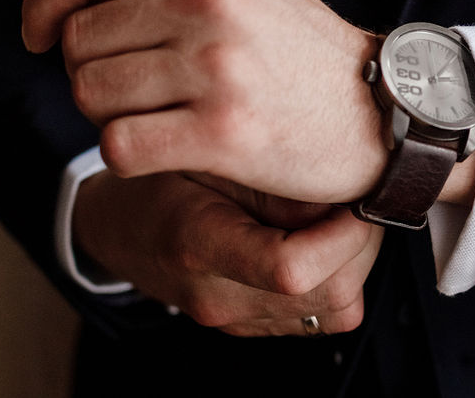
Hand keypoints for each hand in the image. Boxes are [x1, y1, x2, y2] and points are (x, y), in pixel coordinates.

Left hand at [22, 0, 386, 203]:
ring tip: (160, 116)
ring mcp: (218, 68)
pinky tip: (165, 149)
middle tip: (136, 89)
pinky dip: (127, 154)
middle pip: (75, 40)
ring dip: (108, 115)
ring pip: (88, 93)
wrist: (385, 112)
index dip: (39, 2)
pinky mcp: (225, 134)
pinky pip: (118, 146)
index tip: (37, 33)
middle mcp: (209, 1)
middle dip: (87, 70)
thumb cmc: (300, 52)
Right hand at [73, 170, 382, 335]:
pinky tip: (325, 237)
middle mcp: (219, 298)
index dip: (341, 234)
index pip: (290, 269)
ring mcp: (238, 321)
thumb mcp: (201, 150)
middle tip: (356, 196)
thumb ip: (265, 168)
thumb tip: (340, 184)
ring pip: (339, 309)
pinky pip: (326, 314)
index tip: (355, 196)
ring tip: (341, 213)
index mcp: (197, 246)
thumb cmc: (157, 177)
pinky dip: (340, 275)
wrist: (114, 228)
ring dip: (356, 260)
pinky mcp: (255, 325)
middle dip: (360, 243)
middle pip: (332, 294)